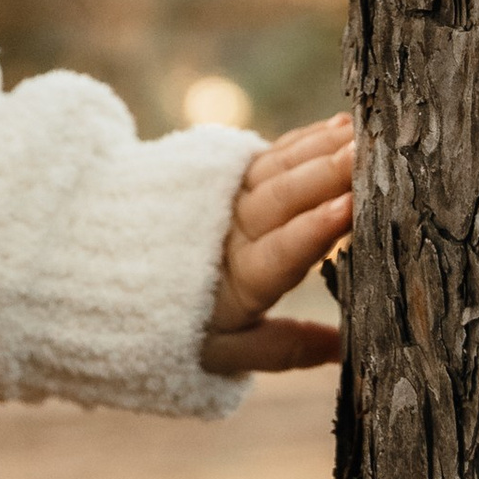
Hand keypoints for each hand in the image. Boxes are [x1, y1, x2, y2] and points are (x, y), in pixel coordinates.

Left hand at [199, 113, 352, 374]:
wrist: (110, 273)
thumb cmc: (177, 325)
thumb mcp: (221, 353)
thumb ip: (282, 349)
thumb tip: (342, 346)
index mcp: (238, 281)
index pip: (278, 253)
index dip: (312, 231)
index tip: (348, 208)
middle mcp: (233, 230)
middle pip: (281, 198)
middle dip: (327, 174)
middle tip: (368, 153)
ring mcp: (231, 196)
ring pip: (280, 168)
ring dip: (325, 148)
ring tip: (366, 132)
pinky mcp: (232, 174)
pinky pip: (275, 153)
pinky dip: (309, 138)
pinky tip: (343, 125)